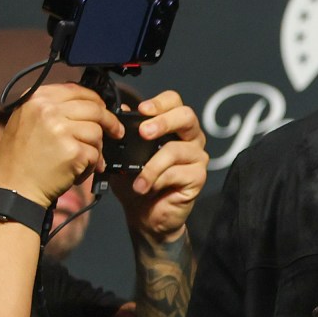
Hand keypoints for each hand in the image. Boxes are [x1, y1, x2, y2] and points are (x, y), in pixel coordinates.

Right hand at [0, 81, 112, 207]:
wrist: (16, 187)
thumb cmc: (21, 158)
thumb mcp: (26, 121)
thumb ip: (52, 107)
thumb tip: (86, 101)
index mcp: (36, 99)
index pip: (77, 90)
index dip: (95, 100)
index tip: (103, 109)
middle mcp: (48, 110)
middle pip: (94, 109)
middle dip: (109, 122)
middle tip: (116, 132)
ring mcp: (61, 130)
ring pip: (97, 131)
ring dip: (96, 147)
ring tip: (81, 158)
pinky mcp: (73, 151)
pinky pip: (96, 153)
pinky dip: (91, 165)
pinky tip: (76, 170)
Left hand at [110, 89, 208, 244]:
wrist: (144, 215)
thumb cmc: (136, 182)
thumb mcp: (123, 155)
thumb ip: (124, 134)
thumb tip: (119, 112)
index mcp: (173, 127)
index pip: (175, 102)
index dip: (160, 102)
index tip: (141, 110)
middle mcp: (189, 138)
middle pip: (186, 116)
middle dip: (163, 122)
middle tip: (143, 133)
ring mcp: (197, 157)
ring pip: (177, 149)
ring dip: (151, 165)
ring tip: (136, 180)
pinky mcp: (198, 177)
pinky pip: (178, 173)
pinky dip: (157, 180)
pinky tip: (145, 188)